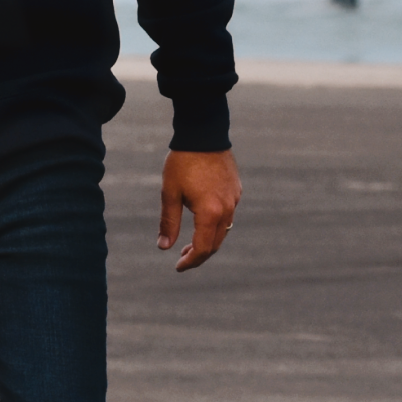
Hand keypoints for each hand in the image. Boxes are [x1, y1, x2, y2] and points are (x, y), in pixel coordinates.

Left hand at [158, 149, 241, 272]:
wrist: (204, 134)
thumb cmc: (183, 162)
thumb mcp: (170, 193)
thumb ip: (169, 222)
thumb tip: (164, 247)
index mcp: (210, 212)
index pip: (203, 248)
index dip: (191, 261)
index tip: (178, 266)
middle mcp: (227, 209)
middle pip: (216, 243)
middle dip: (200, 254)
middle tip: (182, 257)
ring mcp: (234, 199)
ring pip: (224, 230)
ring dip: (209, 239)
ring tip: (191, 241)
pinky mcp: (237, 190)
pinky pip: (228, 214)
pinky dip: (216, 224)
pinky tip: (203, 219)